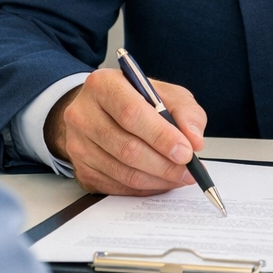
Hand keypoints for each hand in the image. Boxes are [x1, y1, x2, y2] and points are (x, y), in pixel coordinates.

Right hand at [44, 68, 207, 195]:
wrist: (100, 109)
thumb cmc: (135, 99)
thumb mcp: (165, 93)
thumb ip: (185, 112)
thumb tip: (194, 140)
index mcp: (104, 85)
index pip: (131, 114)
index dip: (161, 136)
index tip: (186, 151)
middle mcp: (83, 114)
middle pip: (126, 148)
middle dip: (164, 164)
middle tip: (188, 170)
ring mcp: (78, 144)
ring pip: (122, 172)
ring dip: (157, 179)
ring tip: (179, 176)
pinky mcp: (80, 169)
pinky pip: (116, 186)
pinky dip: (144, 188)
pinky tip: (160, 181)